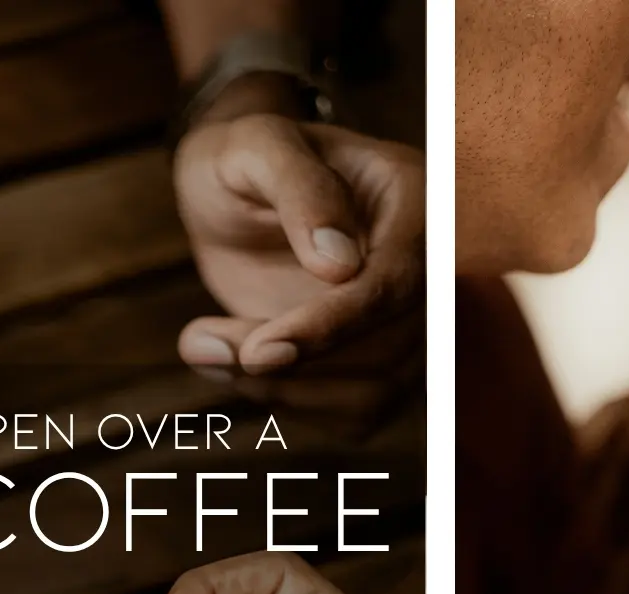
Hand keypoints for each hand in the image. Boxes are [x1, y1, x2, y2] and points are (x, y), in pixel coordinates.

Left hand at [173, 107, 423, 376]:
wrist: (238, 191)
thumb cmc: (247, 157)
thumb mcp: (256, 146)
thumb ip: (298, 187)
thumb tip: (340, 264)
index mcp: (418, 201)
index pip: (397, 283)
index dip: (333, 325)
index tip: (260, 351)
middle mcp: (427, 266)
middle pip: (389, 351)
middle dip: (292, 365)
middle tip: (201, 343)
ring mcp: (409, 319)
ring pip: (372, 394)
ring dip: (281, 389)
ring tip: (205, 345)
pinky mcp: (379, 360)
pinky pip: (353, 413)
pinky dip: (287, 402)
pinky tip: (233, 359)